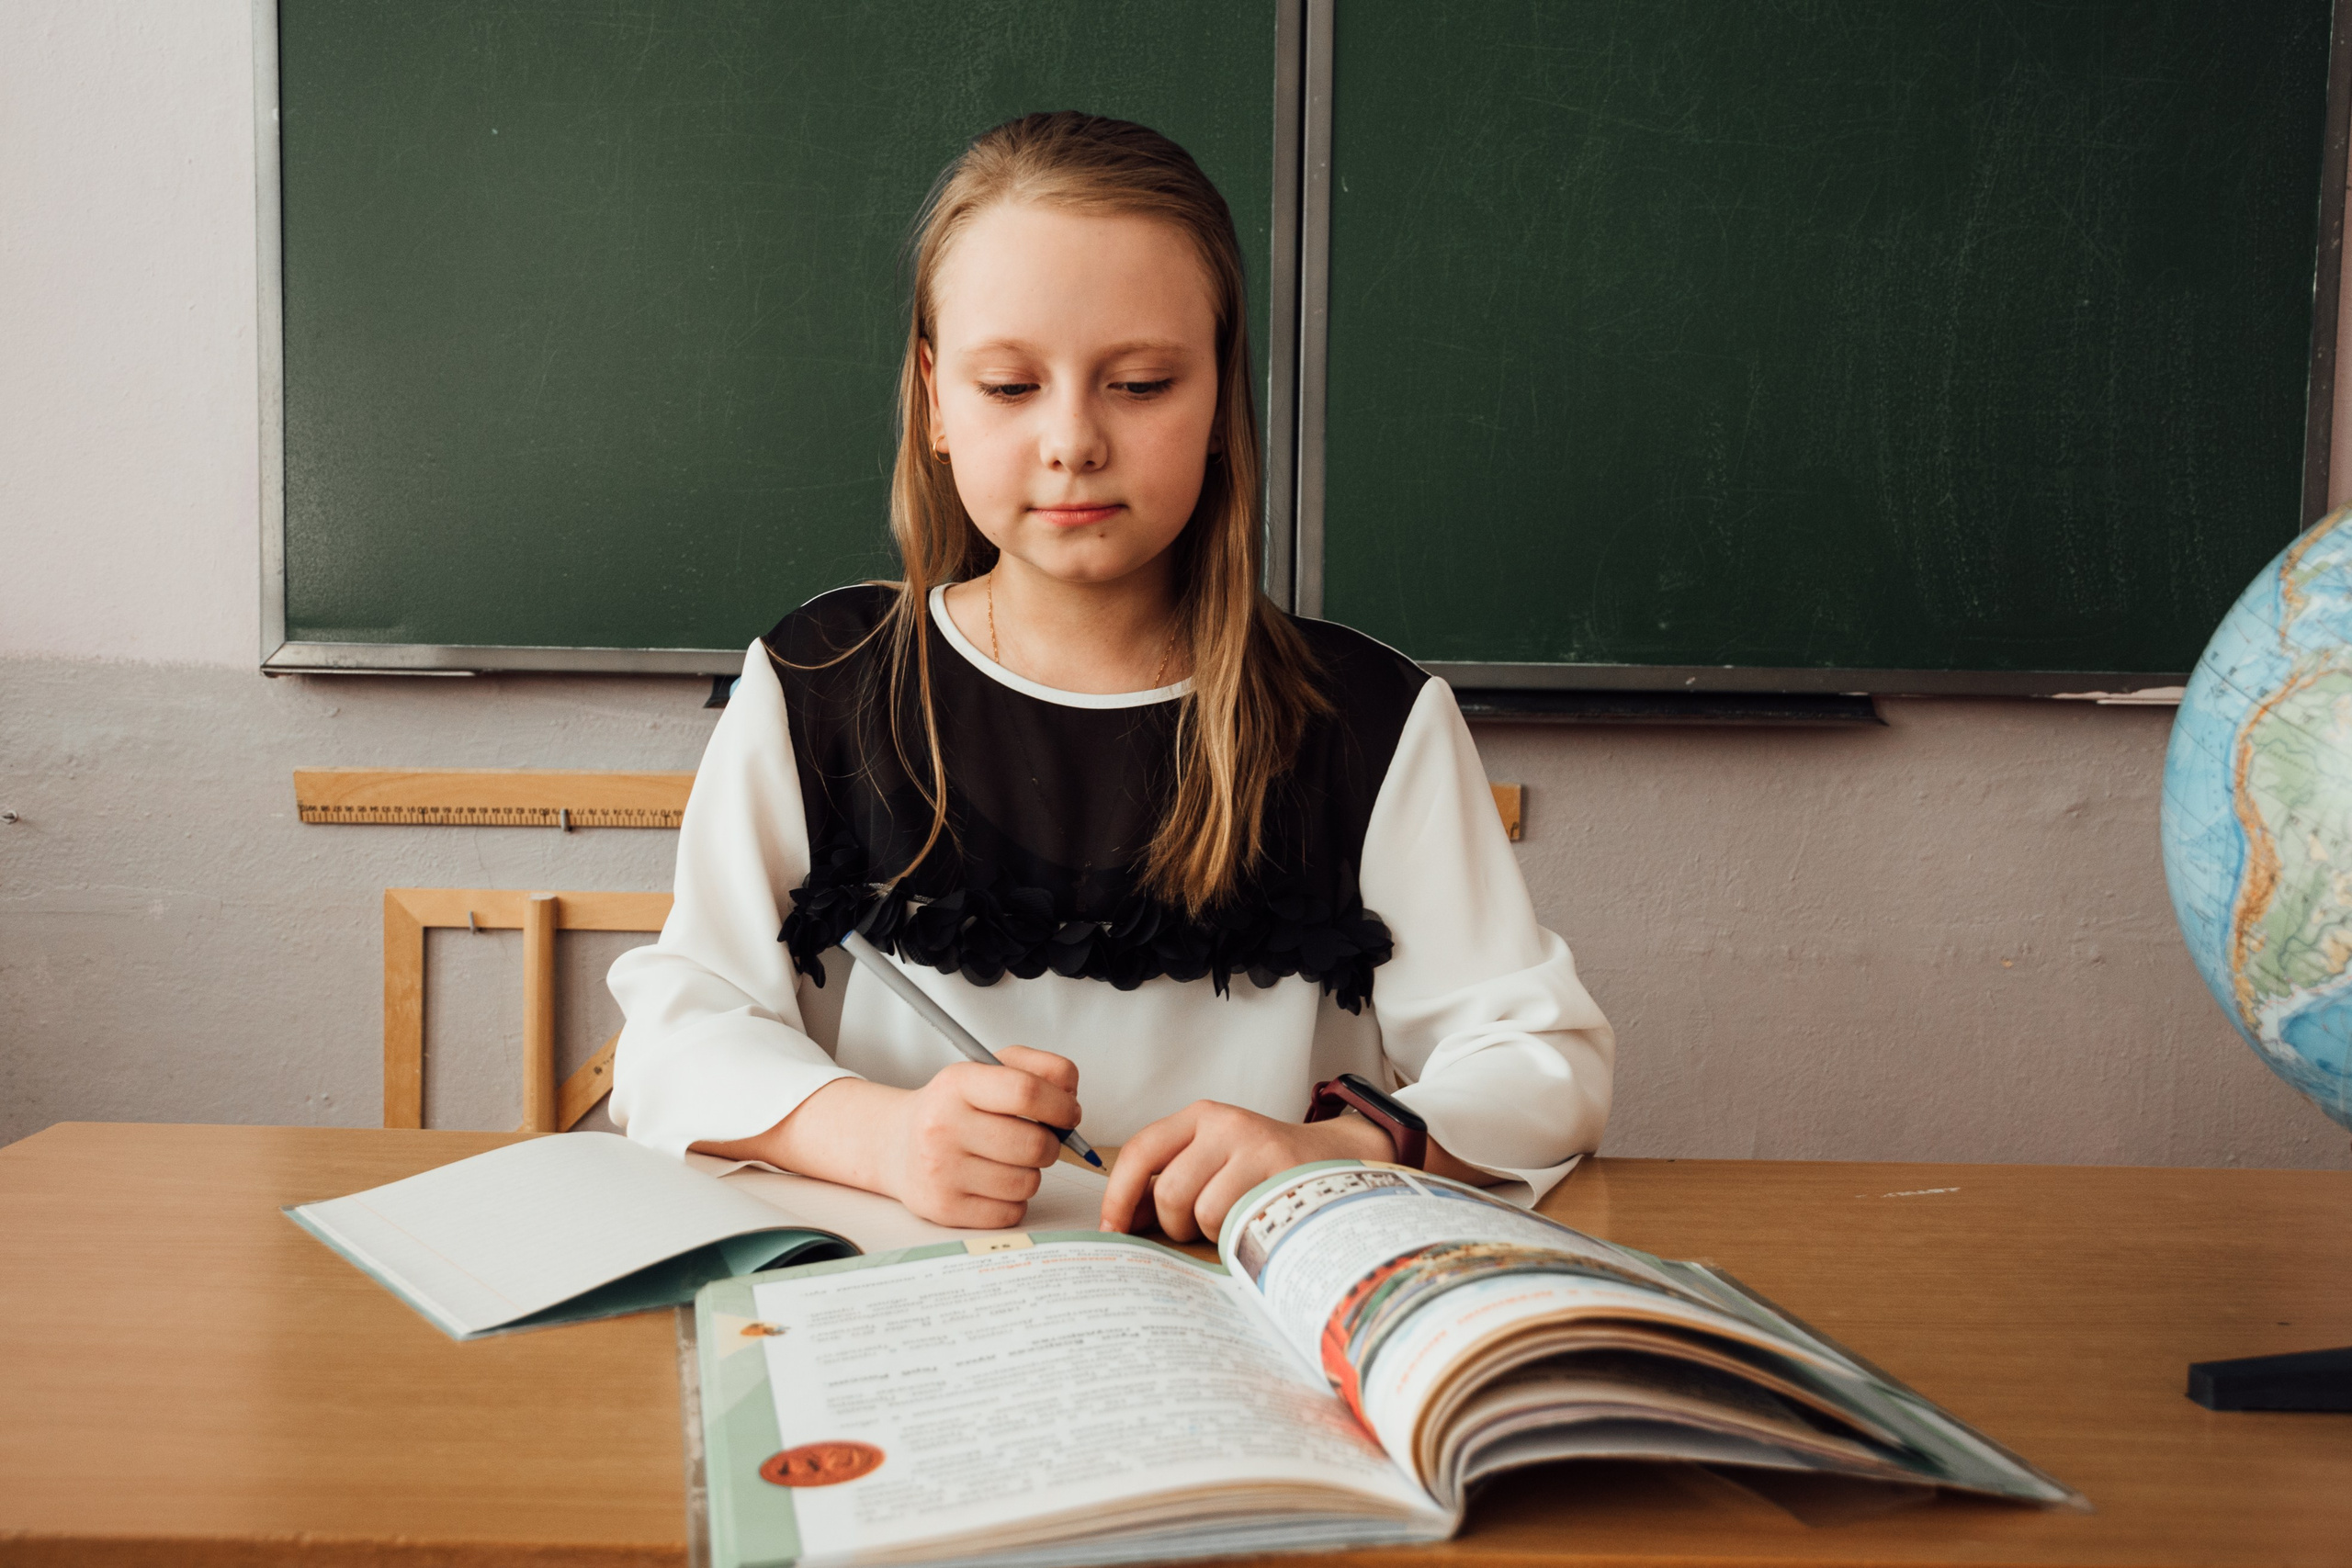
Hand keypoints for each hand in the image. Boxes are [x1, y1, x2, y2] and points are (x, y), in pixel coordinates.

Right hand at [695, 1046, 1080, 1229]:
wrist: (895, 1145)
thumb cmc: (954, 1107)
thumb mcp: (988, 1071)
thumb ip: (1040, 1069)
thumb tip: (1072, 1095)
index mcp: (957, 1083)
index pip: (1027, 1091)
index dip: (1062, 1105)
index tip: (1069, 1113)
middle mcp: (942, 1126)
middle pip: (1034, 1144)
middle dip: (1050, 1145)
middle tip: (1037, 1139)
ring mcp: (941, 1171)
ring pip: (1027, 1182)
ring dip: (1030, 1173)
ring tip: (1007, 1160)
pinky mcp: (944, 1209)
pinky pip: (1011, 1212)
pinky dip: (1014, 1200)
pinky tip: (993, 1183)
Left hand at [1098, 1100, 1393, 1242]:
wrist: (1336, 1157)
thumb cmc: (1263, 1168)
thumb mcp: (1214, 1159)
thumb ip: (1170, 1182)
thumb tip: (1123, 1221)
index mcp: (1199, 1116)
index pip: (1140, 1151)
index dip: (1119, 1196)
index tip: (1113, 1230)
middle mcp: (1224, 1123)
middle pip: (1170, 1190)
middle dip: (1175, 1225)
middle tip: (1195, 1228)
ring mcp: (1255, 1145)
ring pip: (1203, 1210)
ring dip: (1211, 1232)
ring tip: (1232, 1223)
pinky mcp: (1282, 1172)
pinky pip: (1239, 1220)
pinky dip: (1239, 1235)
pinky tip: (1254, 1224)